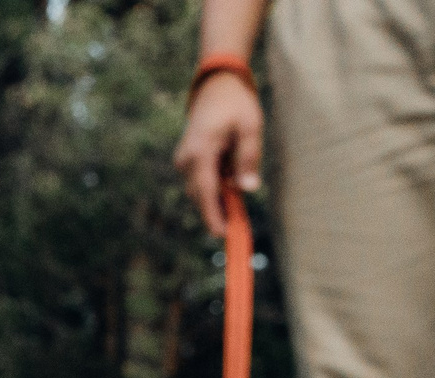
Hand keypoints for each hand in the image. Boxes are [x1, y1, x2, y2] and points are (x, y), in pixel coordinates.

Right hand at [172, 72, 262, 236]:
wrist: (215, 85)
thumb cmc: (236, 104)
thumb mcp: (250, 127)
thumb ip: (248, 158)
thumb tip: (248, 189)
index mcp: (200, 151)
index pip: (206, 192)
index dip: (214, 216)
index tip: (223, 234)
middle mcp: (186, 159)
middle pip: (202, 196)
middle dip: (218, 210)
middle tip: (239, 222)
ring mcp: (183, 160)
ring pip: (201, 190)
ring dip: (218, 196)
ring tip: (238, 188)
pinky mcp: (187, 160)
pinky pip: (200, 181)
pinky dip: (215, 186)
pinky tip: (230, 178)